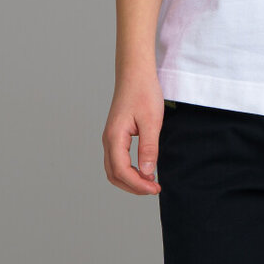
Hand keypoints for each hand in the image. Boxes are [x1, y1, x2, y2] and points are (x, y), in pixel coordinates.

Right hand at [103, 75, 163, 194]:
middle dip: (133, 186)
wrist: (135, 74)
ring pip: (114, 169)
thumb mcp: (151, 122)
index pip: (121, 171)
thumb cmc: (143, 93)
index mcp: (114, 137)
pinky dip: (128, 171)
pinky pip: (117, 161)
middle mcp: (108, 139)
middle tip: (154, 189)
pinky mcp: (115, 136)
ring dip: (130, 180)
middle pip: (114, 175)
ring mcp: (110, 138)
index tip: (155, 188)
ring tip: (150, 182)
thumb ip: (148, 148)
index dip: (138, 184)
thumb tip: (148, 173)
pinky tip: (144, 170)